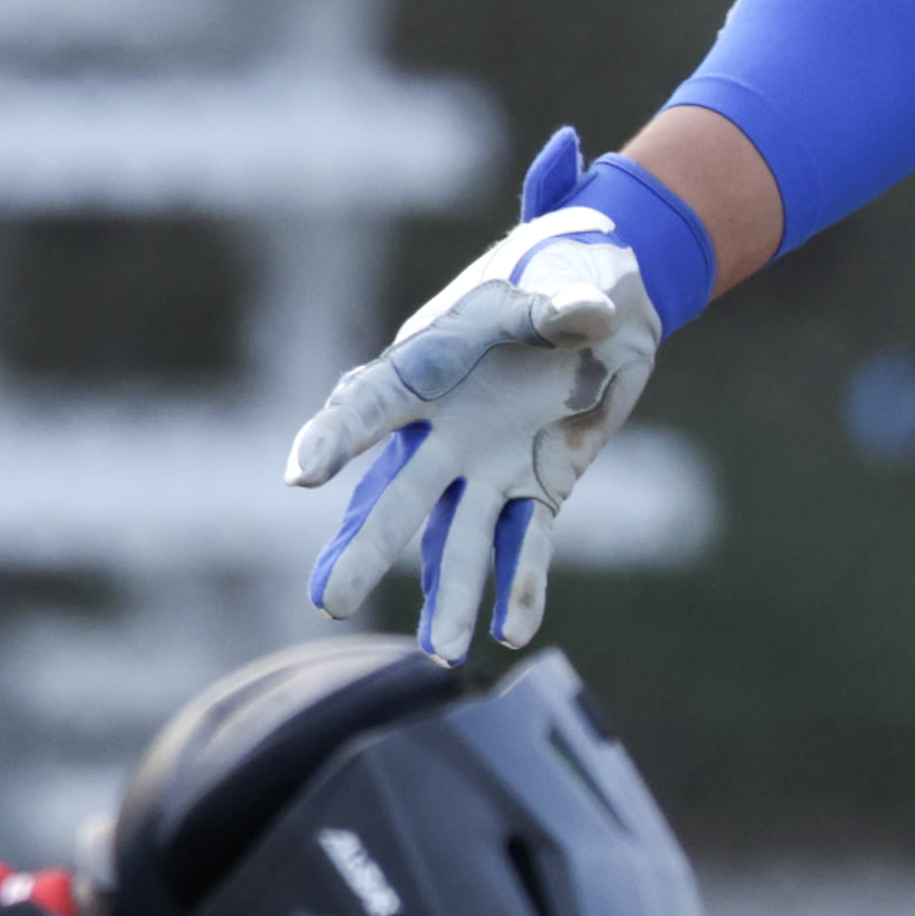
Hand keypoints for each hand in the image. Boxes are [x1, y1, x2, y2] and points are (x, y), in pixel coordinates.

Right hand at [281, 128, 664, 661]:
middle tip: (329, 598)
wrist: (613, 286)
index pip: (373, 401)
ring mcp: (490, 460)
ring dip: (451, 592)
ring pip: (458, 537)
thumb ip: (570, 296)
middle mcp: (449, 423)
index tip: (301, 471)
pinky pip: (526, 543)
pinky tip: (512, 634)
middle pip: (396, 493)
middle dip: (364, 545)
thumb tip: (590, 312)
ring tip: (443, 655)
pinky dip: (522, 585)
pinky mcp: (538, 484)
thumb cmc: (568, 259)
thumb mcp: (569, 271)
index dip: (337, 435)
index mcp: (434, 361)